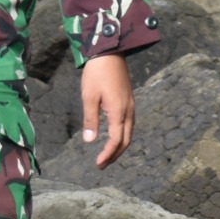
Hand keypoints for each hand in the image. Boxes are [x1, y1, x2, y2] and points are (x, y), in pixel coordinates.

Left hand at [82, 52, 135, 166]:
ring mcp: (131, 106)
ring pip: (129, 133)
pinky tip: (114, 137)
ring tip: (107, 155)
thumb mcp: (89, 97)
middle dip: (115, 154)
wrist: (110, 53)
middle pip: (126, 140)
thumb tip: (90, 140)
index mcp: (119, 111)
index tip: (98, 164)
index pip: (117, 140)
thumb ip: (90, 119)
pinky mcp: (128, 102)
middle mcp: (128, 111)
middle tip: (102, 165)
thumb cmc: (97, 74)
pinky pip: (129, 125)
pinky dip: (122, 136)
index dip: (108, 154)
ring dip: (119, 146)